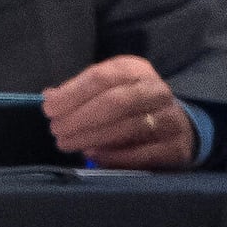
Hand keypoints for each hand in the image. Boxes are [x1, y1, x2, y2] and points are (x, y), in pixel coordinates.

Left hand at [43, 55, 199, 171]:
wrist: (176, 125)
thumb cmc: (129, 105)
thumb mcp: (105, 89)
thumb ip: (78, 92)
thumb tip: (50, 97)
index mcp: (135, 70)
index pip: (100, 77)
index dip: (71, 94)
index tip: (49, 109)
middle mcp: (156, 90)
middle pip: (115, 102)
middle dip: (80, 117)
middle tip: (57, 130)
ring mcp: (171, 118)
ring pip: (129, 127)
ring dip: (93, 137)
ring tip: (69, 144)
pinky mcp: (178, 147)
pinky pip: (144, 153)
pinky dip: (116, 156)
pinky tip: (95, 156)